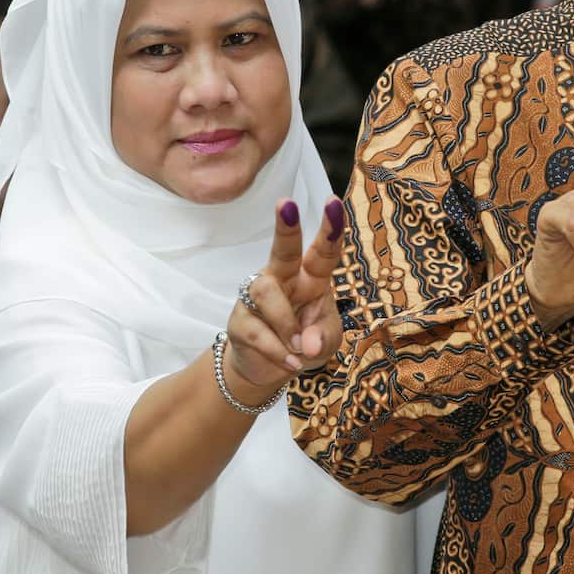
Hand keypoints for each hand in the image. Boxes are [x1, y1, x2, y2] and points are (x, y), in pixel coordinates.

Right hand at [222, 198, 345, 392]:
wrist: (270, 371)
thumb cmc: (306, 342)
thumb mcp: (326, 341)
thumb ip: (322, 338)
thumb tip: (306, 343)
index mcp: (312, 278)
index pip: (322, 251)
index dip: (330, 228)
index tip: (333, 203)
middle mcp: (284, 279)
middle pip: (283, 250)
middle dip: (286, 227)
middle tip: (286, 204)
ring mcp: (257, 298)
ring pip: (265, 292)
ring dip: (285, 323)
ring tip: (299, 347)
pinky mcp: (239, 321)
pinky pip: (256, 331)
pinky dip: (277, 351)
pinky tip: (290, 363)